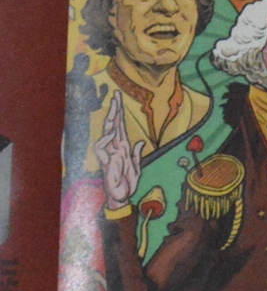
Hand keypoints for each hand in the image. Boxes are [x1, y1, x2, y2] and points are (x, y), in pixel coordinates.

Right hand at [96, 96, 141, 212]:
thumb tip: (140, 143)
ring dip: (111, 117)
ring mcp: (109, 153)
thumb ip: (137, 155)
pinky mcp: (105, 161)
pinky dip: (106, 138)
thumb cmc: (127, 183)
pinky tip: (112, 132)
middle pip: (114, 124)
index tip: (120, 99)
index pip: (121, 126)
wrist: (122, 196)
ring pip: (107, 131)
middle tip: (116, 94)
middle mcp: (115, 147)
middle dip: (115, 109)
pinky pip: (101, 147)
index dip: (121, 113)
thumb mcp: (136, 167)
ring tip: (116, 104)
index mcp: (123, 147)